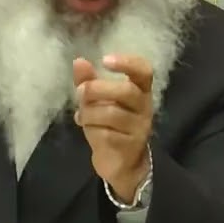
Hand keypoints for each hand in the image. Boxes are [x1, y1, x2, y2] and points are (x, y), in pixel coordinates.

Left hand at [73, 54, 152, 201]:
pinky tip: (88, 130)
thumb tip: (79, 61)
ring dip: (90, 113)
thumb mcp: (99, 101)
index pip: (144, 71)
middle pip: (126, 91)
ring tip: (82, 116)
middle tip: (80, 92)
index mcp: (140, 91)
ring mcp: (139, 128)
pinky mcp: (129, 146)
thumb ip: (89, 81)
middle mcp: (144, 107)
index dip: (127, 63)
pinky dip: (92, 130)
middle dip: (97, 89)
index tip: (105, 60)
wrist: (121, 163)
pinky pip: (107, 134)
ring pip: (112, 114)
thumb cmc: (110, 125)